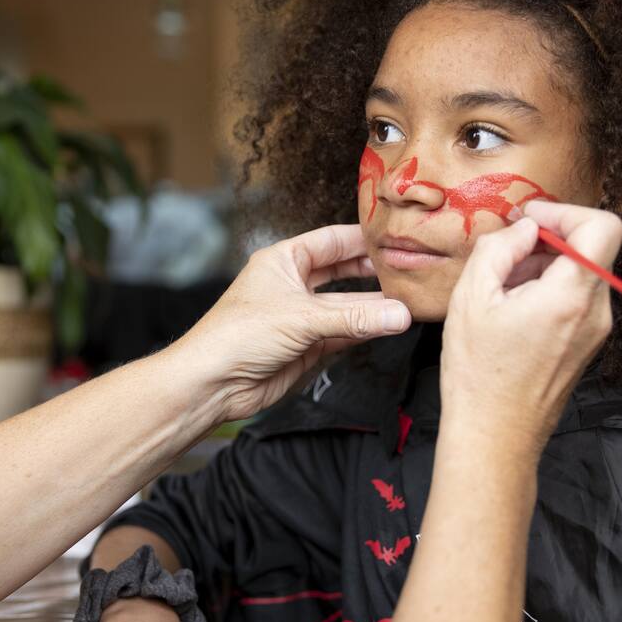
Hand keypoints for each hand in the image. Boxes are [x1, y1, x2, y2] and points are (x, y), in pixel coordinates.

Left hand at [175, 225, 411, 421]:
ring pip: (347, 306)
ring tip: (409, 303)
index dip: (363, 238)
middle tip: (409, 270)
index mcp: (283, 260)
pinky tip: (390, 326)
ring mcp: (301, 315)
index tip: (398, 237)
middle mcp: (293, 284)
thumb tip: (400, 315)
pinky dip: (365, 330)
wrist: (212, 383)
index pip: (332, 240)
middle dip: (374, 273)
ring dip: (374, 307)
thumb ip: (355, 318)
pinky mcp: (307, 344)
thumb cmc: (238, 335)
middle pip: (343, 271)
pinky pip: (344, 332)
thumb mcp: (302, 318)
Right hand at [441, 201, 621, 458]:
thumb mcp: (472, 297)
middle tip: (505, 252)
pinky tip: (511, 310)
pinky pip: (576, 301)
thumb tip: (523, 228)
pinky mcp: (586, 347)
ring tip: (502, 287)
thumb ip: (499, 248)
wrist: (495, 436)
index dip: (565, 211)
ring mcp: (595, 332)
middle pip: (590, 249)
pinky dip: (548, 291)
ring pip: (581, 274)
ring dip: (544, 267)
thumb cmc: (479, 373)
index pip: (603, 226)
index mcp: (572, 295)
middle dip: (548, 239)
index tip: (529, 221)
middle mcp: (596, 312)